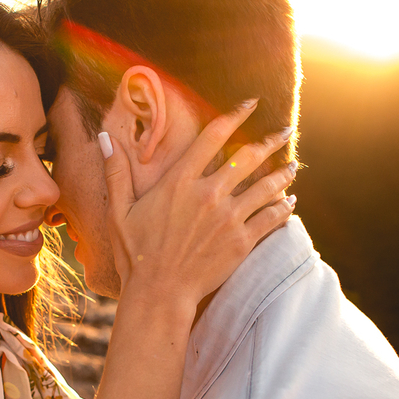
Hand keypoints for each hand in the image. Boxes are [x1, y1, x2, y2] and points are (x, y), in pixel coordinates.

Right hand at [102, 100, 295, 308]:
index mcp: (179, 182)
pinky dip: (284, 208)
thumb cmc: (136, 254)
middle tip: (284, 131)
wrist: (158, 293)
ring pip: (266, 187)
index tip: (251, 105)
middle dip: (270, 141)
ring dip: (283, 173)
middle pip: (248, 157)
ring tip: (293, 165)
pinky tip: (290, 202)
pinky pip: (270, 219)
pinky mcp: (241, 242)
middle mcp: (207, 194)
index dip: (235, 116)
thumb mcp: (119, 211)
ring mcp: (227, 218)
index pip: (213, 137)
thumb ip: (116, 173)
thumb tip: (105, 138)